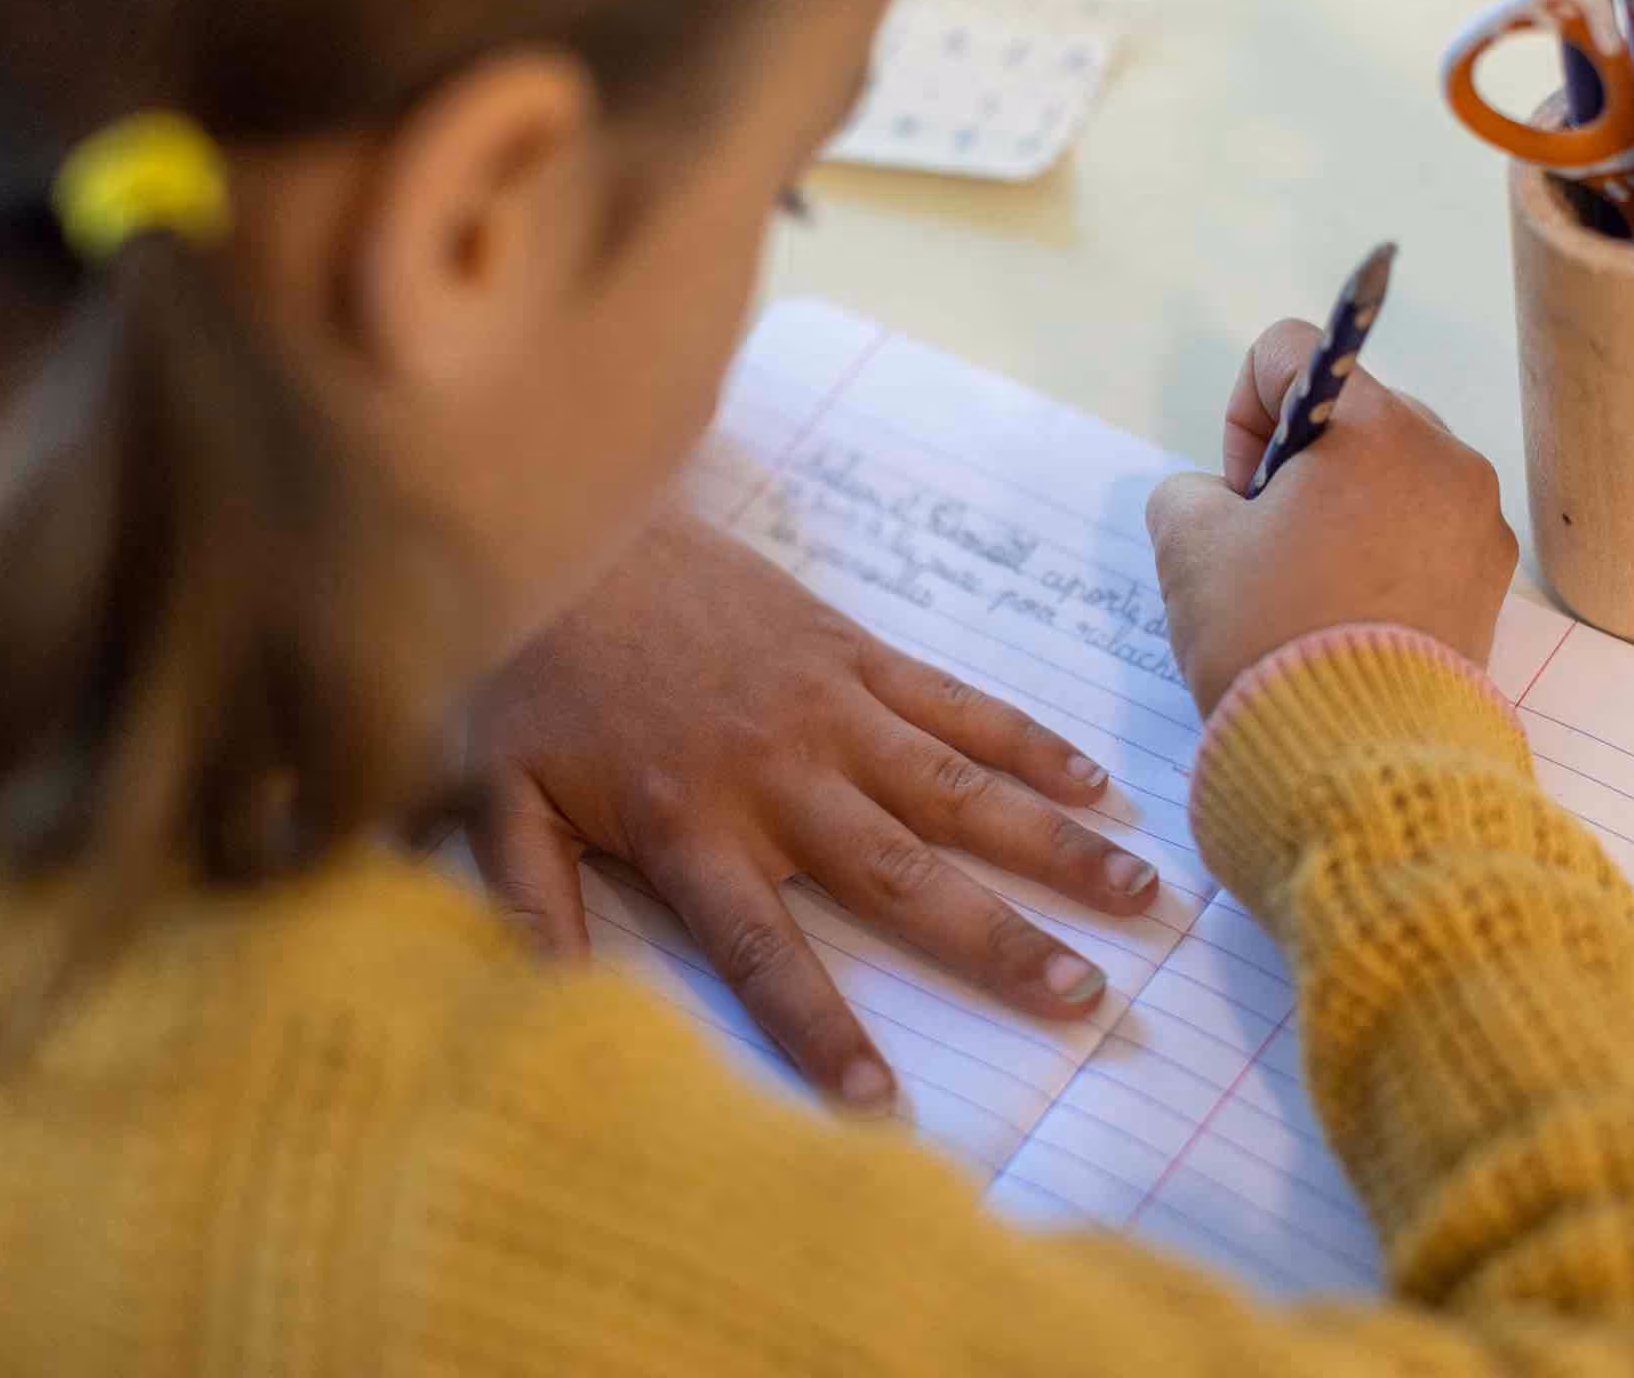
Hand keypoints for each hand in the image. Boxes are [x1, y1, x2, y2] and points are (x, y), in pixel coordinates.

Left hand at [467, 506, 1160, 1109]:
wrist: (568, 527)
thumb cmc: (532, 675)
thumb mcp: (497, 799)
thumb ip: (528, 903)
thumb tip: (543, 1007)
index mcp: (691, 829)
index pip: (765, 954)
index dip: (822, 1029)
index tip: (884, 1105)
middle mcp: (778, 778)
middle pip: (901, 878)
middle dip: (995, 942)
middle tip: (1083, 995)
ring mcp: (830, 710)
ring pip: (959, 791)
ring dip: (1049, 844)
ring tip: (1136, 892)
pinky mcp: (855, 652)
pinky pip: (957, 704)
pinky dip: (1028, 742)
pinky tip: (1094, 784)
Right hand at [1146, 319, 1519, 715]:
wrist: (1358, 758)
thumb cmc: (1269, 636)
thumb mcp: (1188, 550)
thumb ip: (1189, 494)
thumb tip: (1223, 503)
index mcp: (1373, 427)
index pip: (1290, 352)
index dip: (1242, 413)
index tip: (1239, 495)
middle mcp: (1443, 456)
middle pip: (1350, 418)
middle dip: (1299, 469)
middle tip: (1268, 549)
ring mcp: (1479, 520)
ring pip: (1391, 477)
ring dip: (1344, 512)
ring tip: (1312, 591)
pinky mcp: (1493, 580)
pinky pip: (1428, 534)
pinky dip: (1386, 556)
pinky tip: (1353, 616)